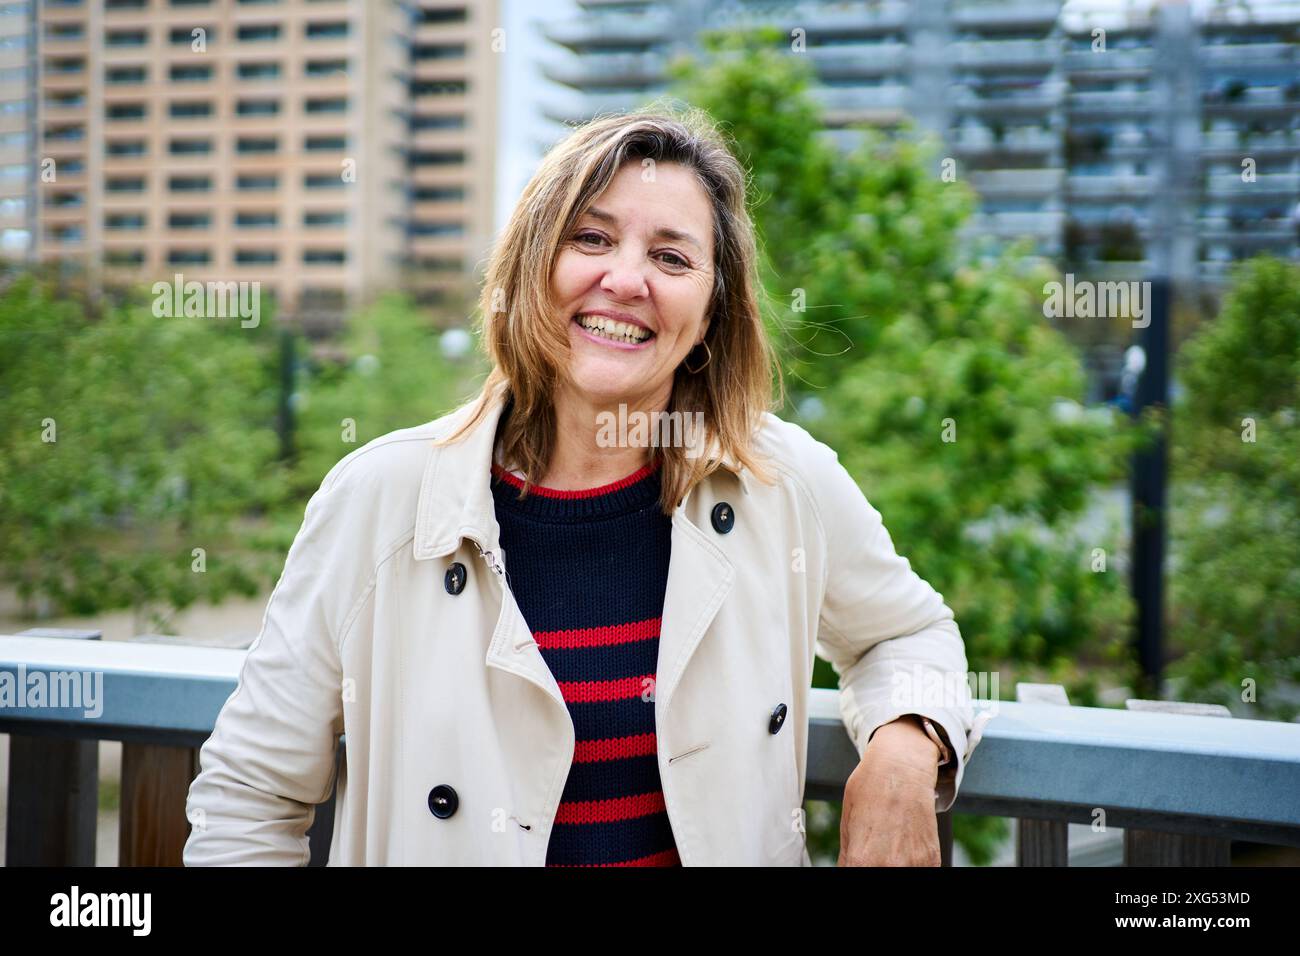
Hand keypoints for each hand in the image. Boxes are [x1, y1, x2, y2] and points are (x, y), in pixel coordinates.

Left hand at [838, 717, 941, 866]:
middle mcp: (888, 866)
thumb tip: (847, 869)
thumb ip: (848, 855)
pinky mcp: (932, 860)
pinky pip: (920, 871)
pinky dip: (912, 864)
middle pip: (879, 877)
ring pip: (902, 875)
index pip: (853, 878)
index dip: (856, 869)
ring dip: (894, 865)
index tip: (858, 862)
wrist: (903, 766)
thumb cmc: (871, 787)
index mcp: (861, 859)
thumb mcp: (847, 821)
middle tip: (873, 854)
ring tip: (889, 848)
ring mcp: (914, 864)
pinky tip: (905, 847)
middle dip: (873, 866)